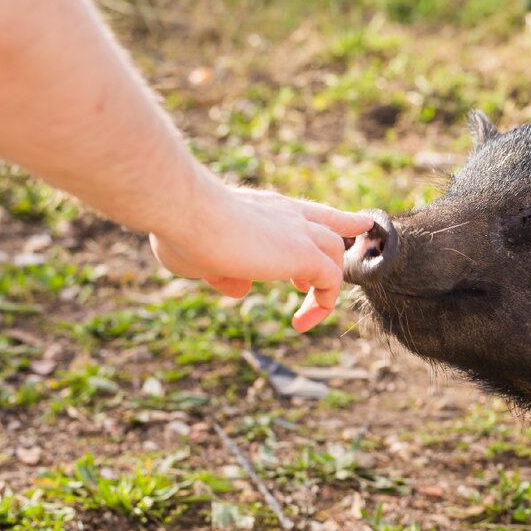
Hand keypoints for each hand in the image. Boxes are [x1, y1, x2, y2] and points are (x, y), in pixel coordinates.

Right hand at [149, 182, 373, 331]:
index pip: (303, 211)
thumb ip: (222, 272)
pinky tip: (300, 322)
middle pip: (330, 224)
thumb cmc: (182, 230)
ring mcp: (300, 232)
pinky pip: (330, 282)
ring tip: (306, 312)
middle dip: (344, 235)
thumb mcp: (200, 255)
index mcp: (263, 208)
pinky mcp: (305, 254)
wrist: (187, 212)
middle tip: (341, 253)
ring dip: (326, 283)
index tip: (348, 223)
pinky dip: (323, 304)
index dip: (324, 219)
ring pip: (334, 253)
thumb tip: (242, 289)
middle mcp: (287, 214)